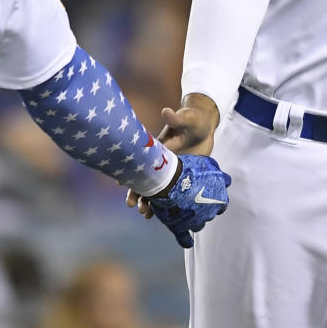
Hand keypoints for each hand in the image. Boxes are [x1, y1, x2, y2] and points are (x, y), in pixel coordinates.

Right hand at [126, 94, 219, 216]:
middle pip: (145, 179)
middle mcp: (161, 161)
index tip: (121, 184)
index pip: (141, 162)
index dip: (131, 172)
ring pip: (156, 188)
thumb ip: (177, 118)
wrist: (206, 127)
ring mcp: (171, 171)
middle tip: (132, 205)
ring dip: (149, 201)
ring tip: (146, 214)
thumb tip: (166, 111)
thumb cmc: (194, 120)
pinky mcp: (182, 177)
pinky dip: (166, 203)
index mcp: (158, 148)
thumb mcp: (188, 118)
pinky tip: (162, 215)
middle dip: (137, 192)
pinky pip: (172, 192)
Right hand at [140, 155, 231, 248]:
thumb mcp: (209, 165)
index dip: (214, 196)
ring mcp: (196, 222)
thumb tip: (225, 179)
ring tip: (183, 208)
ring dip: (193, 217)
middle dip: (203, 207)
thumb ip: (219, 175)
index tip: (207, 192)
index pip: (222, 202)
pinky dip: (186, 240)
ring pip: (198, 224)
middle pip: (210, 213)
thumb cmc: (189, 170)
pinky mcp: (181, 227)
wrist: (170, 179)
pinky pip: (185, 239)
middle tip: (193, 197)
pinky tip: (188, 242)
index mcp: (220, 200)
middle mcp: (210, 213)